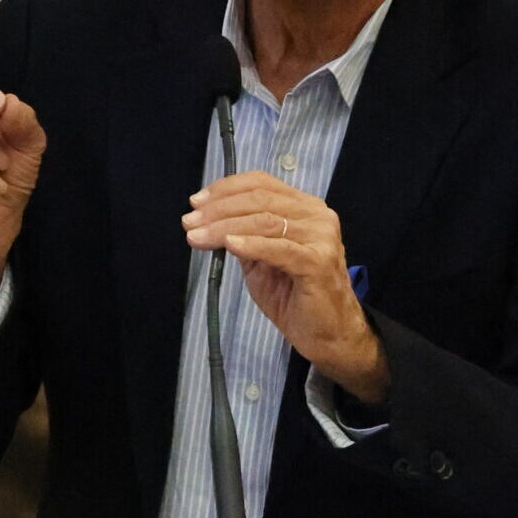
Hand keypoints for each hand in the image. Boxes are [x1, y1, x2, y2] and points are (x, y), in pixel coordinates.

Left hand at [182, 171, 389, 403]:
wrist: (329, 334)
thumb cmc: (295, 296)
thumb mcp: (261, 260)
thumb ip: (243, 236)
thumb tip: (207, 220)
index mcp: (304, 208)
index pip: (262, 183)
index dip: (225, 188)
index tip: (196, 202)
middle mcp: (316, 215)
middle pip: (260, 199)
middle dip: (218, 209)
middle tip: (188, 222)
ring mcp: (320, 237)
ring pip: (265, 221)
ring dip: (224, 226)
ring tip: (197, 236)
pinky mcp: (318, 262)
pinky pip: (279, 248)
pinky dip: (251, 244)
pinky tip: (228, 244)